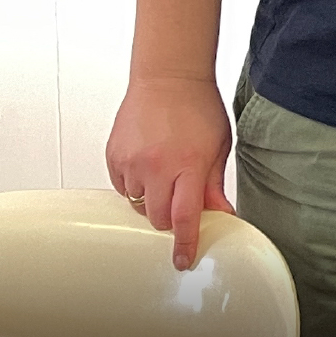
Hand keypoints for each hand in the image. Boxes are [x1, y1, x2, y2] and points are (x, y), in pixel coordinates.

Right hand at [106, 77, 234, 271]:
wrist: (168, 76)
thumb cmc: (198, 106)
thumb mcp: (218, 145)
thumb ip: (214, 184)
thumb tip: (222, 215)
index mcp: (188, 164)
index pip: (184, 217)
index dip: (184, 244)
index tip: (182, 260)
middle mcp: (156, 166)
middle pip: (158, 218)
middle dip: (170, 218)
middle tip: (180, 198)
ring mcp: (131, 162)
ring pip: (138, 204)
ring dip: (152, 198)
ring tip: (165, 170)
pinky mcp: (114, 157)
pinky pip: (122, 187)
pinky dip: (135, 184)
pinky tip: (148, 162)